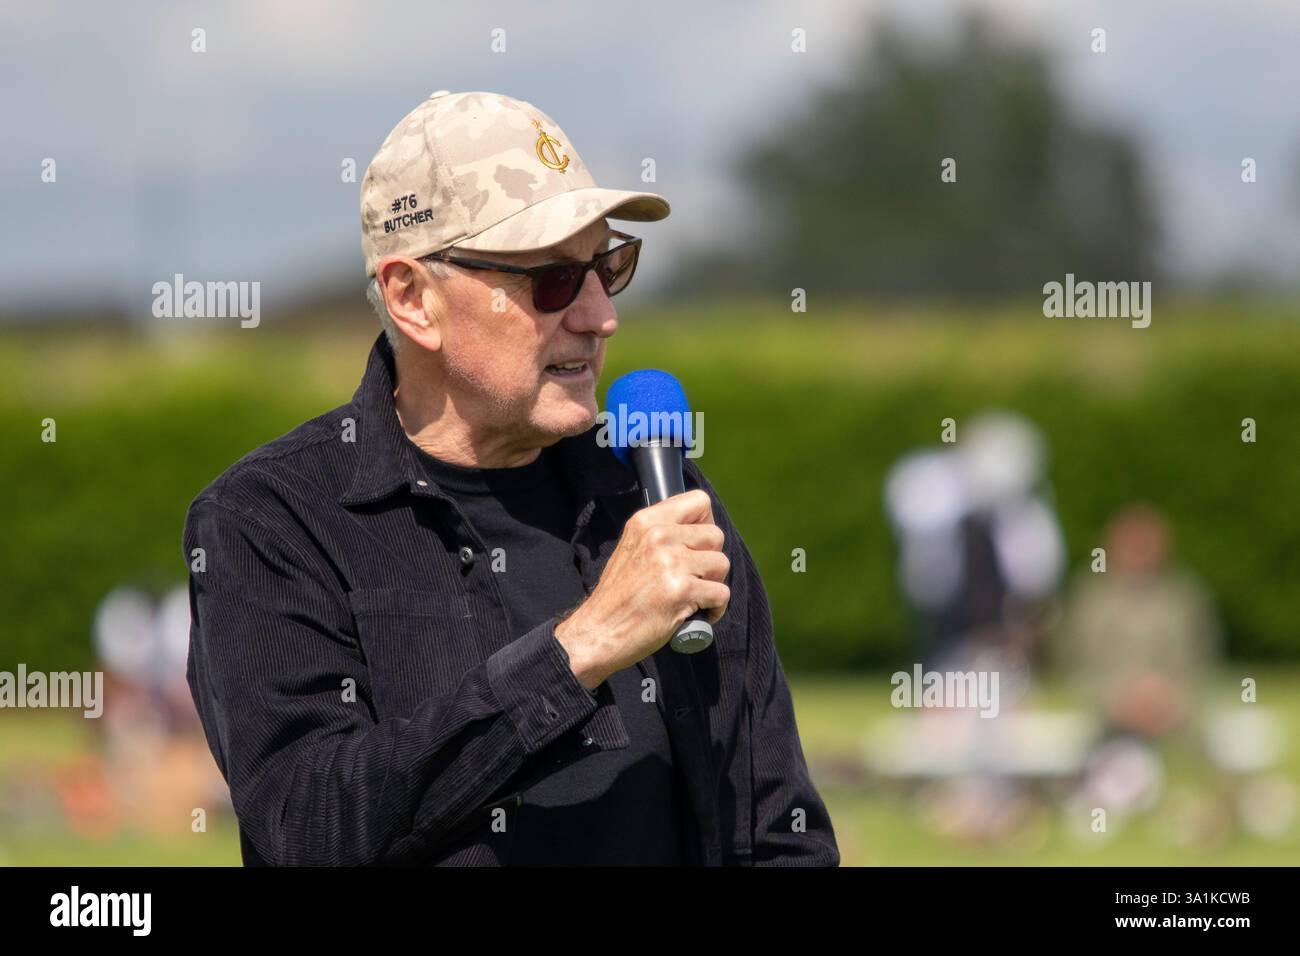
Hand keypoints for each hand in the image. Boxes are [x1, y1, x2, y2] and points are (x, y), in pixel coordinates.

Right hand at [554, 489, 729, 689]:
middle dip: (710, 559)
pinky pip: (722, 594)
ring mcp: (671, 562)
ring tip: (693, 597)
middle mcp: (659, 536)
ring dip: (713, 584)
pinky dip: (716, 609)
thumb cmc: (617, 597)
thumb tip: (698, 530)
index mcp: (646, 521)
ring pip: (721, 564)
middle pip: (716, 535)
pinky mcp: (682, 591)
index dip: (706, 523)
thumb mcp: (631, 549)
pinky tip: (698, 614)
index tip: (698, 545)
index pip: (698, 501)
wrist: (597, 632)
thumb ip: (659, 535)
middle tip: (693, 578)